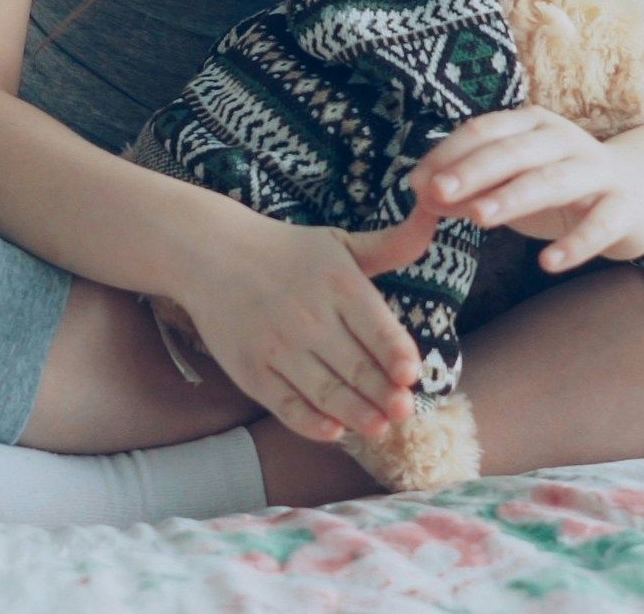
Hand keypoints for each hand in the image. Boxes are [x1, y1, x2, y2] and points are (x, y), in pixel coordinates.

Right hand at [170, 208, 433, 444]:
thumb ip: (392, 244)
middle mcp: (308, 316)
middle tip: (403, 412)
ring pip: (329, 395)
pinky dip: (313, 424)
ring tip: (378, 427)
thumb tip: (436, 215)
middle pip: (359, 370)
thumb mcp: (339, 243)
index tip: (410, 375)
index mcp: (337, 284)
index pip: (380, 331)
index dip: (400, 358)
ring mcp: (277, 345)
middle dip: (387, 397)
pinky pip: (288, 407)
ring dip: (359, 417)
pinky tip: (333, 429)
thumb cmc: (286, 251)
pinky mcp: (250, 369)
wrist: (207, 250)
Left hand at [410, 108, 643, 271]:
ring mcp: (596, 170)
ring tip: (479, 218)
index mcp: (529, 123)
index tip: (418, 183)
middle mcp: (562, 138)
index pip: (482, 131)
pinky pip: (600, 224)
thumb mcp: (509, 181)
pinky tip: (547, 264)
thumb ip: (468, 186)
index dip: (448, 155)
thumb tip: (421, 195)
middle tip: (438, 193)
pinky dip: (575, 244)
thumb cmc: (555, 185)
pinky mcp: (624, 207)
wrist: (633, 194)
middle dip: (472, 171)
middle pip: (513, 152)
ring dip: (512, 198)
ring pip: (551, 181)